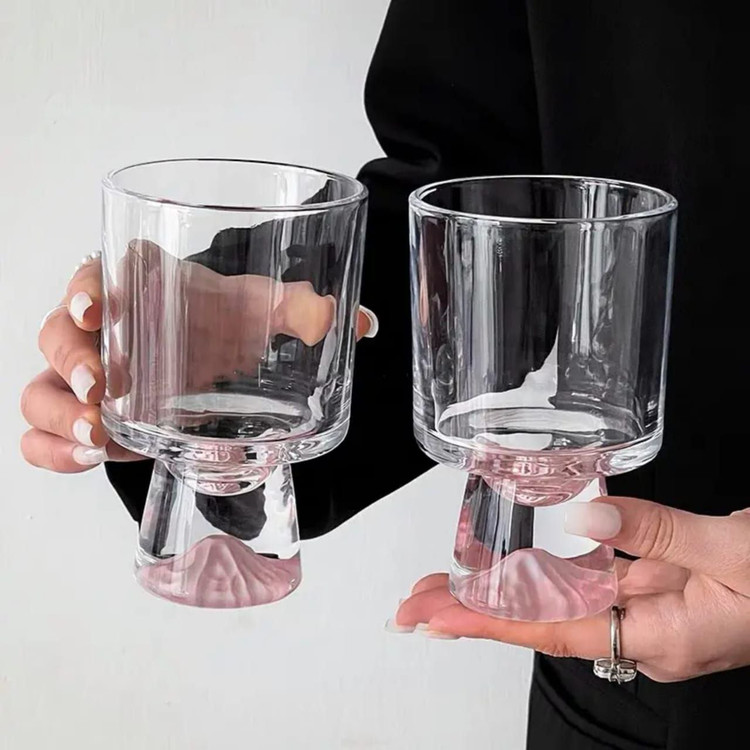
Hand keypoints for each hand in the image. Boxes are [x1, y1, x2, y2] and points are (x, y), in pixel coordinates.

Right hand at [22, 247, 376, 472]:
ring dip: (59, 414)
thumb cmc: (219, 319)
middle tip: (102, 389)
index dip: (88, 288)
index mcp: (137, 284)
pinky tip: (87, 459)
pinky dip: (54, 449)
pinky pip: (42, 432)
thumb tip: (357, 321)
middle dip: (71, 363)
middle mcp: (102, 327)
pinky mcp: (86, 414)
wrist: (204, 347)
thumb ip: (297, 310)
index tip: (98, 309)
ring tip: (98, 436)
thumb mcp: (255, 311)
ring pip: (40, 389)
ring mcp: (87, 373)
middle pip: (57, 334)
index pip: (96, 274)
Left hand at [392, 496, 749, 681]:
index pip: (554, 629)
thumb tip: (583, 514)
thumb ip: (657, 533)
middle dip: (474, 611)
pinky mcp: (653, 580)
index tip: (434, 618)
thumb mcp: (733, 554)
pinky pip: (587, 575)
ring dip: (499, 587)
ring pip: (555, 596)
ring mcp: (646, 605)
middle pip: (540, 618)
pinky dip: (542, 568)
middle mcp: (643, 629)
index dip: (489, 621)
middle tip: (412, 603)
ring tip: (439, 582)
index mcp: (662, 639)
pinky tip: (503, 567)